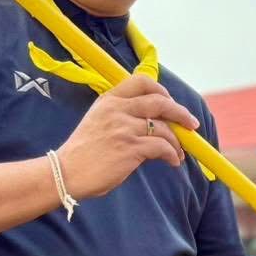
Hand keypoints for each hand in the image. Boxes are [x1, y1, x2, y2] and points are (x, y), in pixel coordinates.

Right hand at [58, 76, 199, 198]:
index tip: (171, 102)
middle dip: (180, 113)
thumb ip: (121, 115)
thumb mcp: (98, 122)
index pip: (141, 82)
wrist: (65, 173)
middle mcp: (117, 110)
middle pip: (160, 102)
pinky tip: (172, 161)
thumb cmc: (83, 153)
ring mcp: (124, 128)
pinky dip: (172, 154)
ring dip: (177, 142)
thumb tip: (153, 122)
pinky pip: (162, 147)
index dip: (161, 90)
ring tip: (178, 153)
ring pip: (164, 128)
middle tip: (191, 124)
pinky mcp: (130, 148)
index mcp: (109, 100)